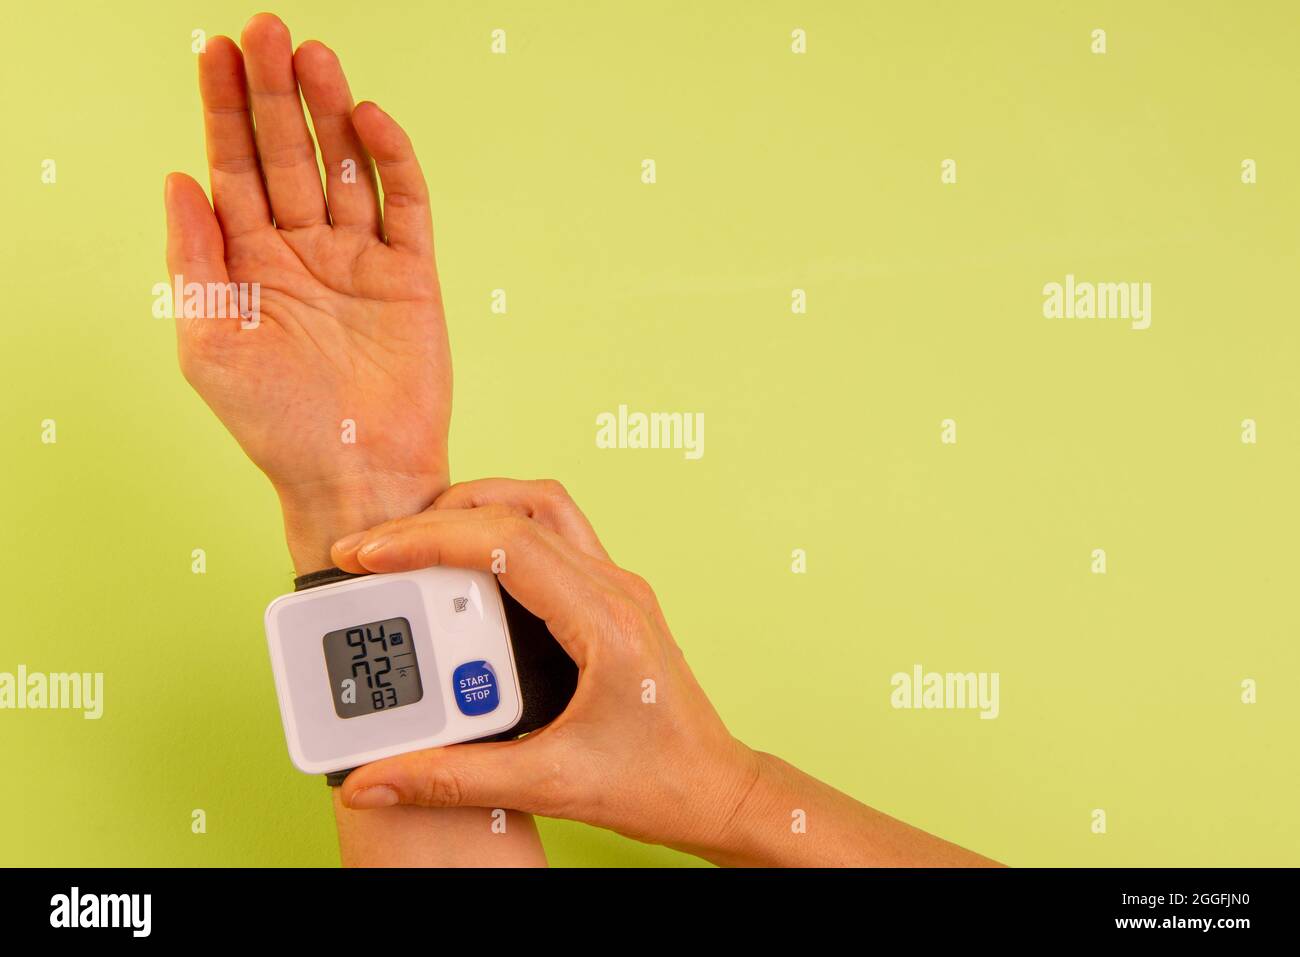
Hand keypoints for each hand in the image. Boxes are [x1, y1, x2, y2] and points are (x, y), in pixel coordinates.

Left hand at [164, 14, 449, 570]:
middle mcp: (305, 252)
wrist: (356, 477)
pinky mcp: (412, 276)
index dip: (224, 111)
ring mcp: (360, 261)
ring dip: (329, 112)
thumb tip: (177, 179)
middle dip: (275, 93)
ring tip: (314, 57)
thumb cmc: (276, 425)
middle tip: (266, 30)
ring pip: (343, 168)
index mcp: (250, 265)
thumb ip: (194, 259)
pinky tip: (369, 122)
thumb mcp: (209, 344)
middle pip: (287, 153)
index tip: (216, 52)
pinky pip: (403, 205)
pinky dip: (390, 162)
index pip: (233, 168)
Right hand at [328, 479, 764, 856]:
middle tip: (376, 550)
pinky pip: (551, 541)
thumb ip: (455, 780)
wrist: (717, 792)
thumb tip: (377, 779)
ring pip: (542, 511)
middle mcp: (616, 589)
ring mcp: (616, 589)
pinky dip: (498, 540)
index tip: (373, 553)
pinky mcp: (608, 601)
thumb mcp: (549, 783)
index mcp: (607, 621)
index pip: (509, 544)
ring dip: (476, 514)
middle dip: (440, 519)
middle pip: (522, 510)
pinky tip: (463, 575)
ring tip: (414, 546)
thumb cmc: (658, 783)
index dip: (432, 539)